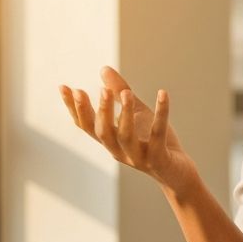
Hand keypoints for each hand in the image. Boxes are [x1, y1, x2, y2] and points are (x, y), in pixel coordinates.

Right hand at [58, 66, 197, 195]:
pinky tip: (163, 94)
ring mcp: (139, 157)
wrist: (178, 173)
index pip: (86, 125)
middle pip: (103, 132)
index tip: (64, 87)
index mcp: (111, 141)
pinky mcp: (159, 158)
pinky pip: (158, 134)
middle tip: (101, 90)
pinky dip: (161, 113)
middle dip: (100, 111)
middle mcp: (120, 151)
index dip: (74, 108)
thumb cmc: (154, 142)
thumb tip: (103, 68)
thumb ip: (120, 93)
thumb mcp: (137, 113)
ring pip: (126, 137)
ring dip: (124, 114)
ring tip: (127, 93)